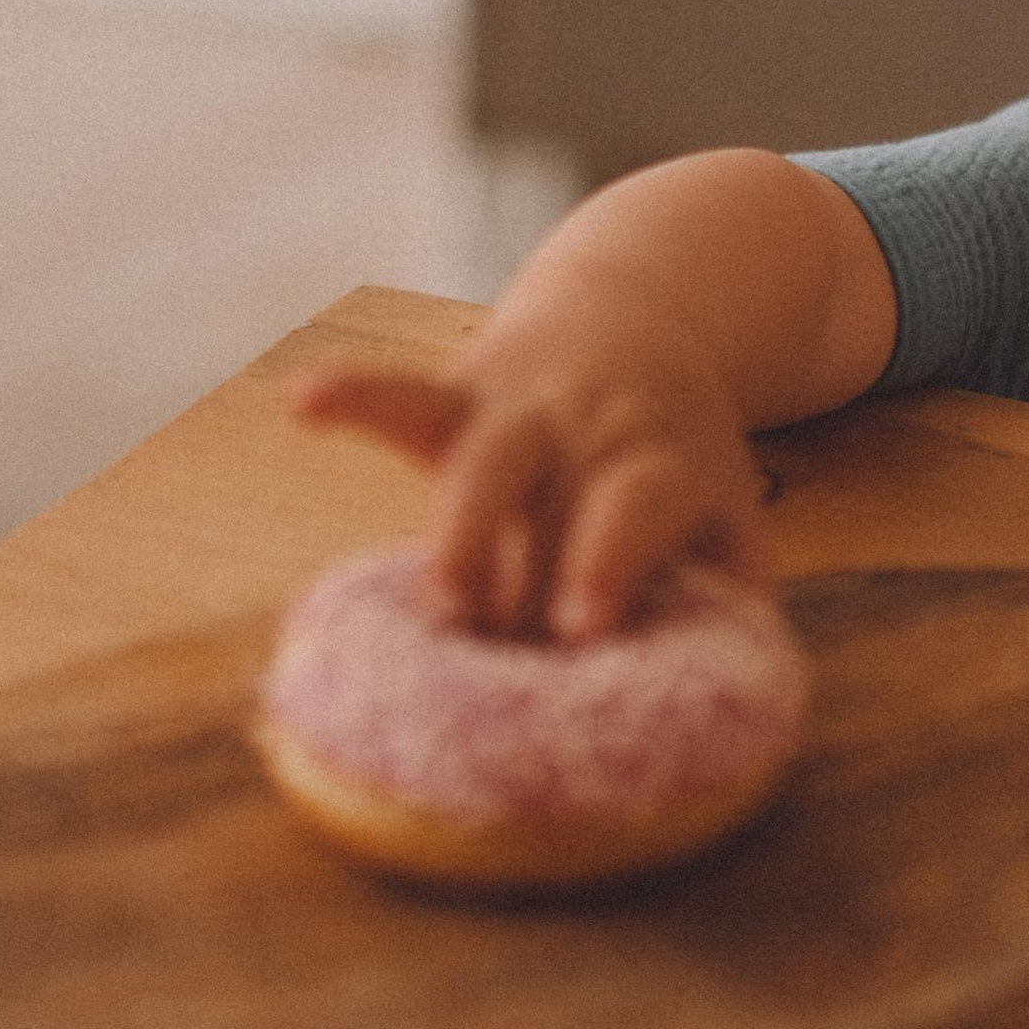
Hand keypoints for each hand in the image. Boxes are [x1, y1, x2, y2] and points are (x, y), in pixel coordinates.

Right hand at [291, 329, 768, 641]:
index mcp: (661, 460)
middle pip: (549, 491)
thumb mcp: (727, 510)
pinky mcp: (460, 395)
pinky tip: (300, 402)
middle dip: (518, 560)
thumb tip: (715, 707)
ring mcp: (521, 410)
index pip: (636, 505)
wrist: (644, 321)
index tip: (585, 624)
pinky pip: (403, 390)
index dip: (609, 559)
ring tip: (435, 605)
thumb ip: (728, 595)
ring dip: (456, 528)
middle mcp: (590, 430)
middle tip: (495, 634)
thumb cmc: (676, 458)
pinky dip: (353, 394)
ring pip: (481, 456)